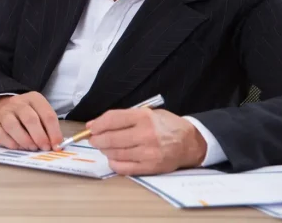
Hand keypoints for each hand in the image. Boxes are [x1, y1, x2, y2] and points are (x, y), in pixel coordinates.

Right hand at [0, 92, 62, 150]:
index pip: (47, 115)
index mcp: (34, 98)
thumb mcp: (42, 115)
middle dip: (40, 136)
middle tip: (44, 148)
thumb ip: (50, 129)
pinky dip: (10, 143)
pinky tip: (18, 147)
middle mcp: (18, 103)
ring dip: (25, 140)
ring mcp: (4, 113)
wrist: (6, 109)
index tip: (57, 146)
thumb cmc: (30, 115)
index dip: (54, 132)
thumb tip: (57, 145)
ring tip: (32, 148)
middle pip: (30, 119)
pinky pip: (0, 134)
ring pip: (12, 125)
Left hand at [87, 108, 206, 174]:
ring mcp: (148, 153)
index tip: (90, 128)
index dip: (97, 124)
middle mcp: (146, 135)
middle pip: (111, 138)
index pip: (112, 120)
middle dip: (97, 139)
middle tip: (94, 139)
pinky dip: (114, 164)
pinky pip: (124, 168)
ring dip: (105, 151)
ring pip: (116, 153)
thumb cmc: (166, 125)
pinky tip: (113, 159)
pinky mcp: (151, 167)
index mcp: (144, 117)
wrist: (191, 142)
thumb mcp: (147, 113)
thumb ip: (123, 118)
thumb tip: (95, 125)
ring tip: (105, 147)